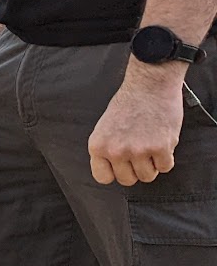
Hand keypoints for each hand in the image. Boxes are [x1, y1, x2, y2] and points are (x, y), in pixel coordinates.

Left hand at [88, 62, 185, 185]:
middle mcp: (116, 151)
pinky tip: (162, 142)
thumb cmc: (128, 104)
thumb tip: (113, 170)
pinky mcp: (160, 148)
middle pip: (127, 180)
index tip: (121, 165)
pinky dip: (166, 158)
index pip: (103, 178)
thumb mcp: (105, 127)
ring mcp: (138, 150)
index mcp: (98, 146)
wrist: (149, 85)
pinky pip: (165, 167)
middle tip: (140, 154)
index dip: (114, 172)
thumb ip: (107, 149)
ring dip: (152, 165)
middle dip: (135, 170)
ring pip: (147, 176)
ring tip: (151, 147)